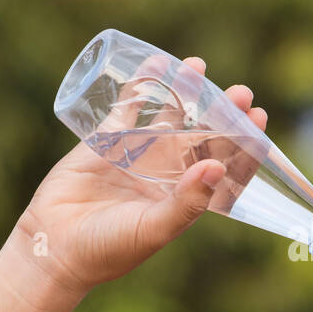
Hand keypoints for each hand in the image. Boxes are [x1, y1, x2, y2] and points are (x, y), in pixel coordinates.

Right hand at [6, 57, 267, 301]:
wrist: (55, 247)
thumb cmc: (109, 249)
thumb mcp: (154, 228)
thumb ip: (188, 201)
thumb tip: (218, 166)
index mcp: (185, 197)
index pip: (223, 165)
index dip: (243, 143)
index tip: (258, 118)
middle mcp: (166, 175)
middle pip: (202, 136)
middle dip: (221, 113)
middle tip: (240, 91)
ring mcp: (137, 156)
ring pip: (167, 116)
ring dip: (185, 92)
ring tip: (198, 66)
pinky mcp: (106, 142)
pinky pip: (128, 108)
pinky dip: (142, 86)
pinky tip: (156, 63)